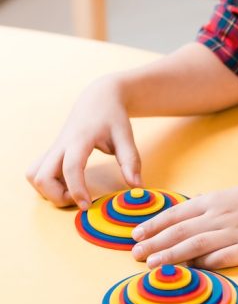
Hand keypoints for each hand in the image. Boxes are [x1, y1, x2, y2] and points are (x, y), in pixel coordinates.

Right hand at [26, 75, 140, 209]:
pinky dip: (46, 184)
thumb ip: (131, 161)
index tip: (87, 205)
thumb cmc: (112, 117)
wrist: (98, 98)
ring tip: (72, 191)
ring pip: (34, 175)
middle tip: (80, 199)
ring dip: (48, 191)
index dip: (77, 189)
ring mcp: (53, 149)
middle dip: (56, 196)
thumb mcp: (125, 136)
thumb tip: (137, 186)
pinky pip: (37, 172)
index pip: (71, 167)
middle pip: (41, 176)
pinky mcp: (50, 152)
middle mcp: (61, 145)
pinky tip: (67, 184)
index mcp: (80, 139)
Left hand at [131, 175, 237, 268]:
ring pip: (196, 245)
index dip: (154, 225)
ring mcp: (235, 233)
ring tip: (152, 265)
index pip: (176, 214)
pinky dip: (205, 264)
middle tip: (134, 254)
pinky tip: (191, 272)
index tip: (135, 235)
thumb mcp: (229, 197)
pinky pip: (223, 258)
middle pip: (180, 231)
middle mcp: (220, 216)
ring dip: (171, 255)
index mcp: (213, 201)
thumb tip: (180, 224)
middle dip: (155, 243)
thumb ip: (205, 211)